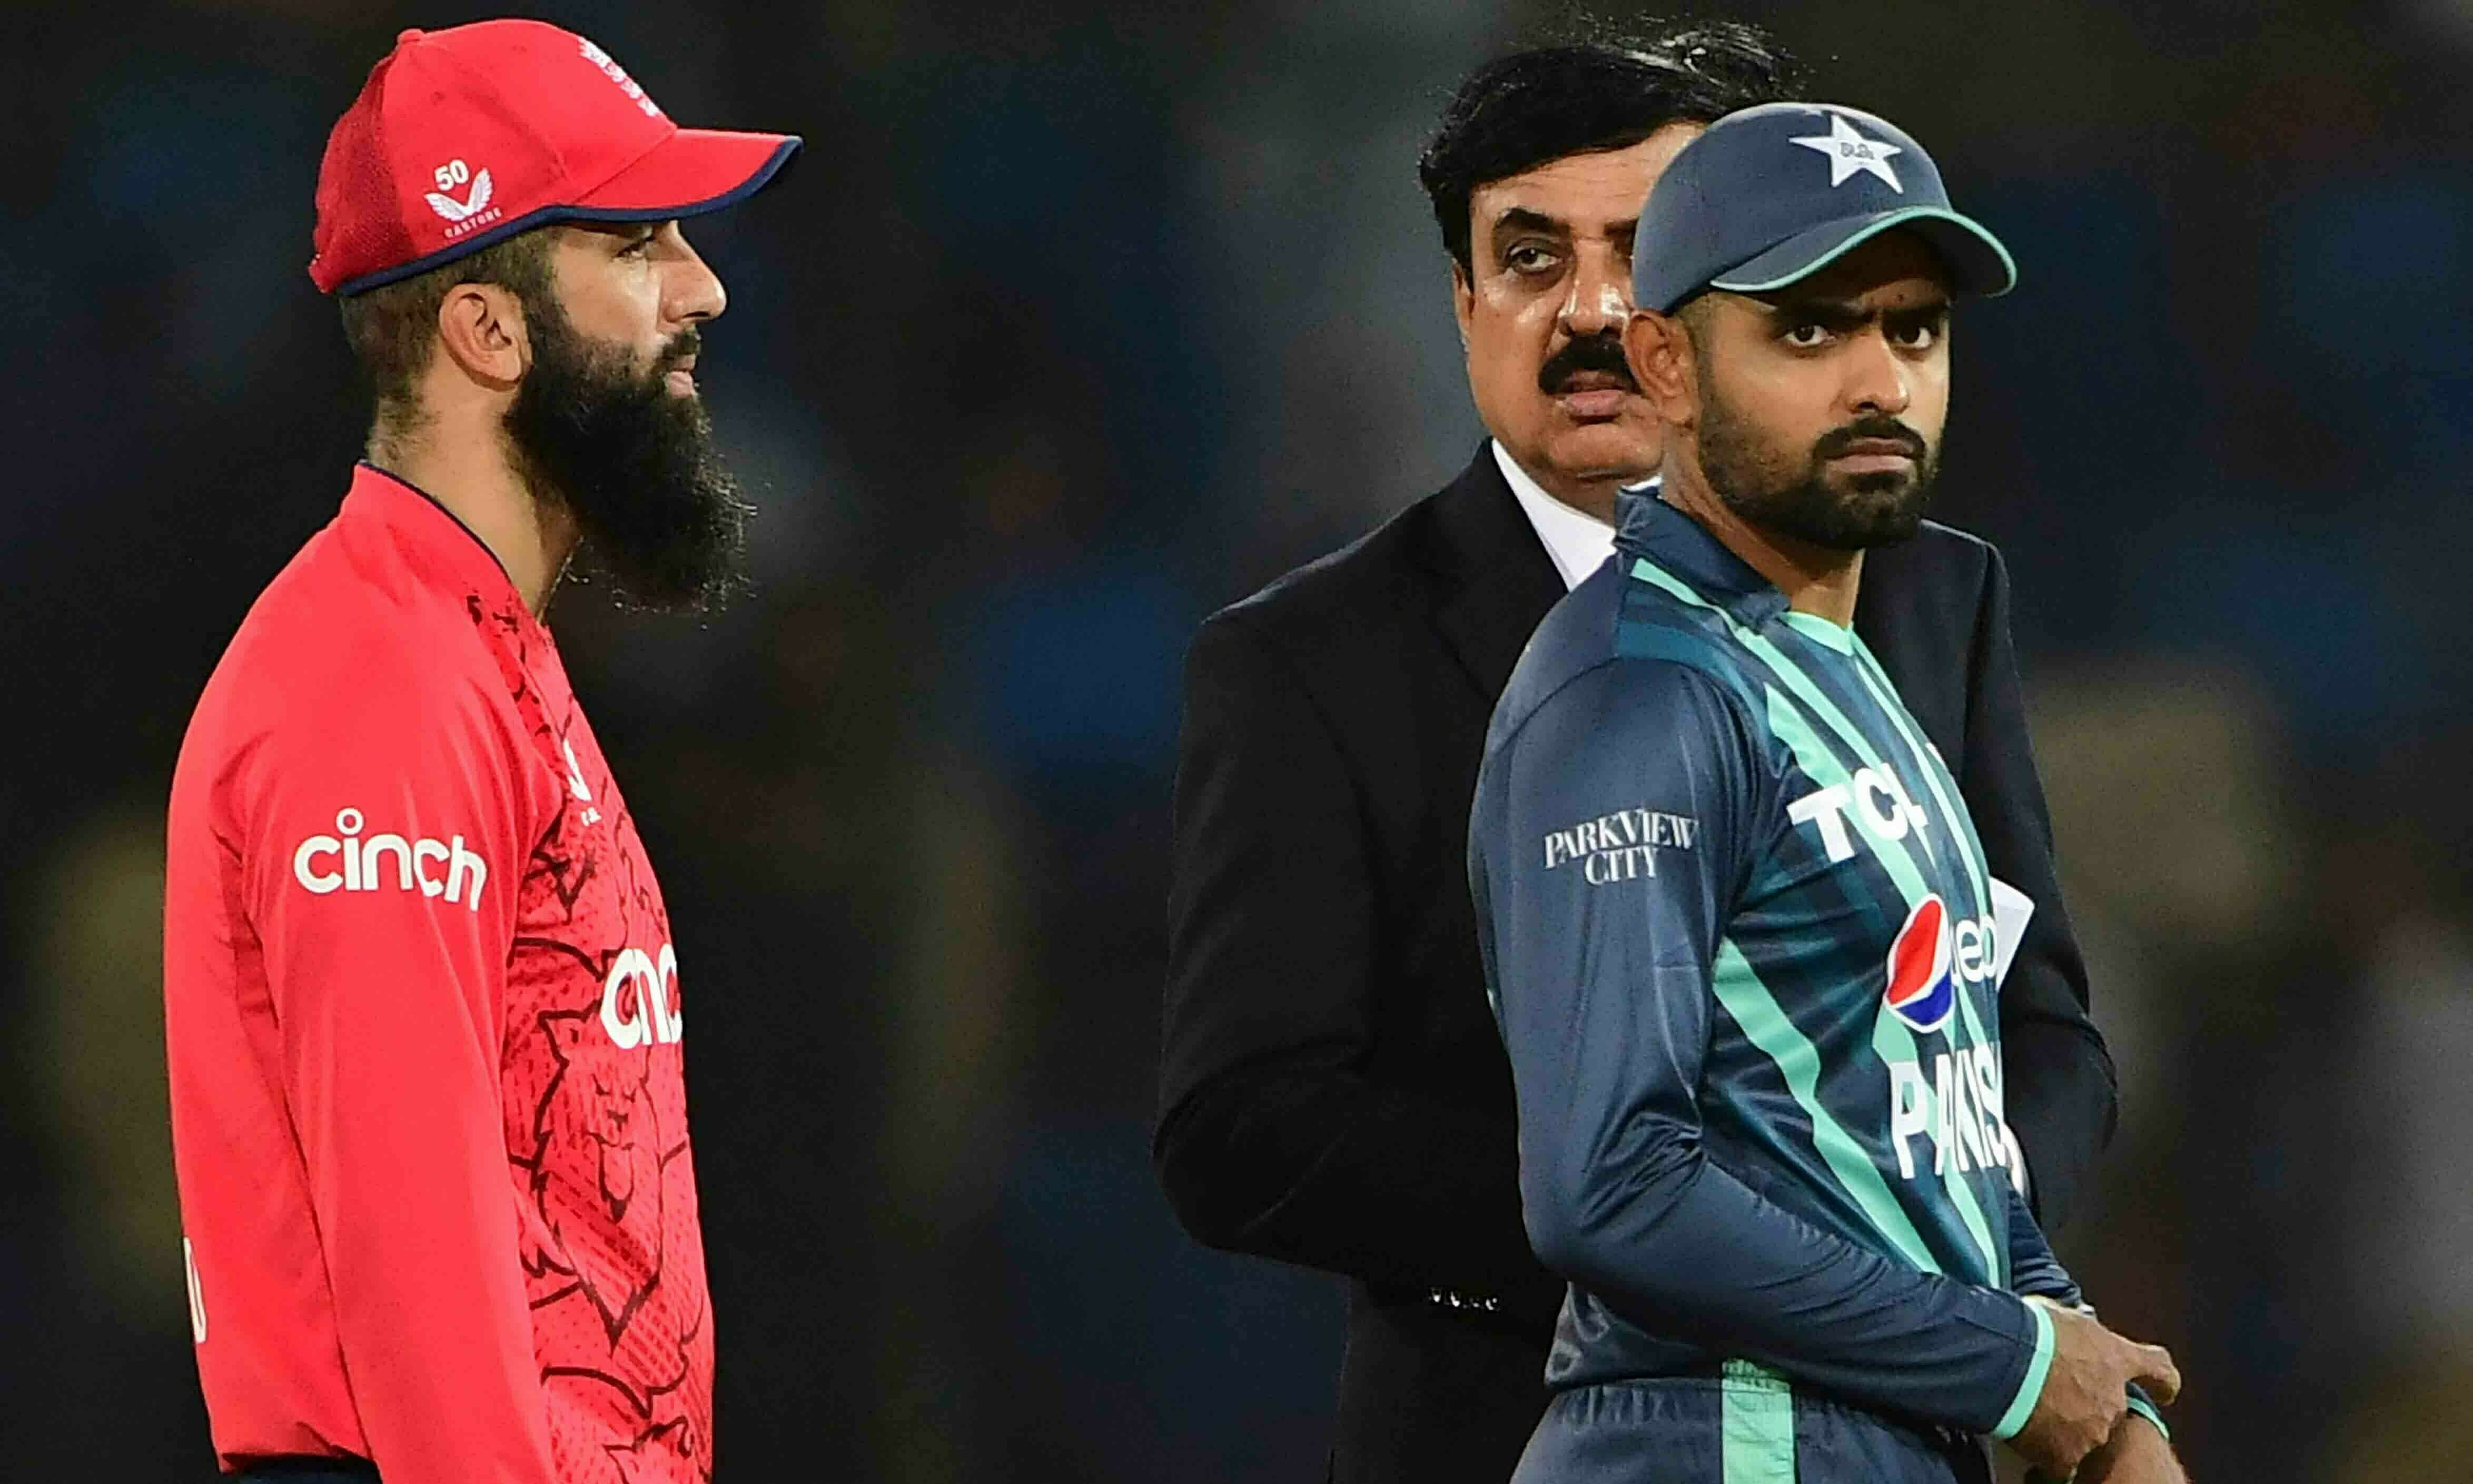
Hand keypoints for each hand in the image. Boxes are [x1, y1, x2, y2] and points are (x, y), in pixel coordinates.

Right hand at [2009, 1298, 2180, 1477]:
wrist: (2005, 1361)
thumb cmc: (2031, 1331)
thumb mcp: (2062, 1314)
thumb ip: (2077, 1328)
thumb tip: (2073, 1326)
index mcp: (2117, 1358)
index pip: (2159, 1371)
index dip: (2163, 1383)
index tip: (2164, 1391)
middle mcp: (2114, 1400)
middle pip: (2113, 1409)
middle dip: (2087, 1403)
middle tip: (2054, 1391)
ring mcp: (2093, 1431)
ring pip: (2087, 1436)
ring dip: (2066, 1427)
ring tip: (2031, 1410)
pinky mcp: (2067, 1456)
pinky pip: (2061, 1462)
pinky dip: (2046, 1453)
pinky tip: (2027, 1435)